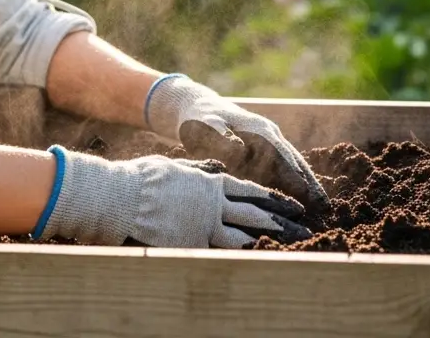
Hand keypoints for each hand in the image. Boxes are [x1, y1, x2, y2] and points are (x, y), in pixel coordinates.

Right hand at [32, 146, 310, 247]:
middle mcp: (214, 203)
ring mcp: (205, 225)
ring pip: (247, 236)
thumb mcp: (176, 167)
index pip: (252, 191)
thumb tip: (220, 166)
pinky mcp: (193, 244)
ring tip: (294, 248)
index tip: (293, 206)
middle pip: (257, 214)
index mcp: (211, 183)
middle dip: (284, 222)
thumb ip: (200, 170)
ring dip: (272, 242)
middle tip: (307, 230)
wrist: (122, 196)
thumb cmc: (142, 180)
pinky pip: (223, 254)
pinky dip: (245, 258)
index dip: (275, 200)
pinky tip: (262, 263)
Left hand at [143, 75, 330, 212]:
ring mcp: (269, 139)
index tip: (309, 196)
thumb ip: (222, 141)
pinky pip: (285, 164)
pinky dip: (297, 179)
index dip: (296, 178)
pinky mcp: (265, 146)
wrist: (197, 106)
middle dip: (311, 183)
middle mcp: (269, 133)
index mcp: (258, 130)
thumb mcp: (205, 128)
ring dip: (308, 182)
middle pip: (295, 161)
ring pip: (294, 162)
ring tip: (322, 205)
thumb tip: (240, 152)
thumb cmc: (199, 120)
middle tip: (326, 207)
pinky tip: (303, 196)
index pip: (282, 158)